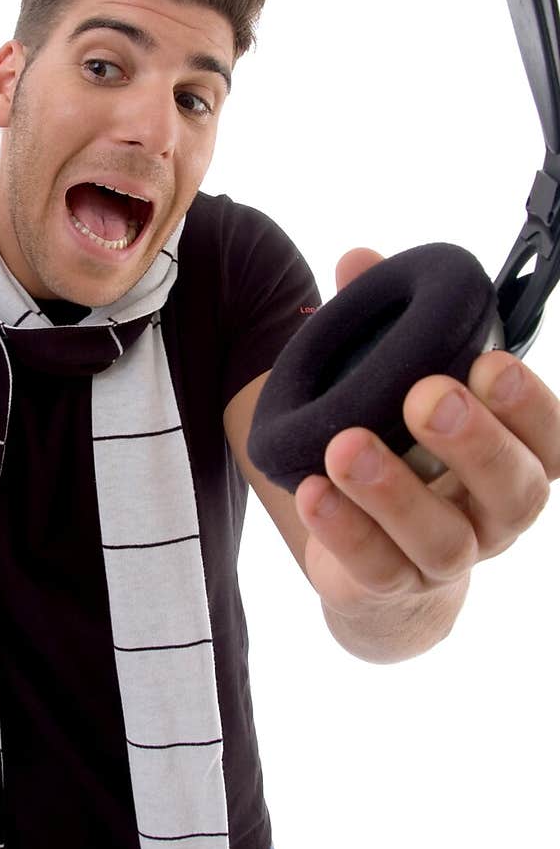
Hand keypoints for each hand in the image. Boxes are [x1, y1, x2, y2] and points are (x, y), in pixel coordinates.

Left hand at [294, 248, 558, 647]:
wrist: (375, 565)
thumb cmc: (403, 452)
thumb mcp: (397, 384)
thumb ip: (386, 324)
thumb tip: (359, 260)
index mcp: (518, 457)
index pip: (551, 438)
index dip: (528, 403)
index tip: (489, 361)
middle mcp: (496, 515)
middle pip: (513, 490)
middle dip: (473, 440)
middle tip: (426, 396)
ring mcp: (447, 560)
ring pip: (440, 539)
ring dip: (393, 491)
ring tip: (346, 446)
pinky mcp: (389, 588)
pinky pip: (374, 566)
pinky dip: (344, 528)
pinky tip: (313, 490)